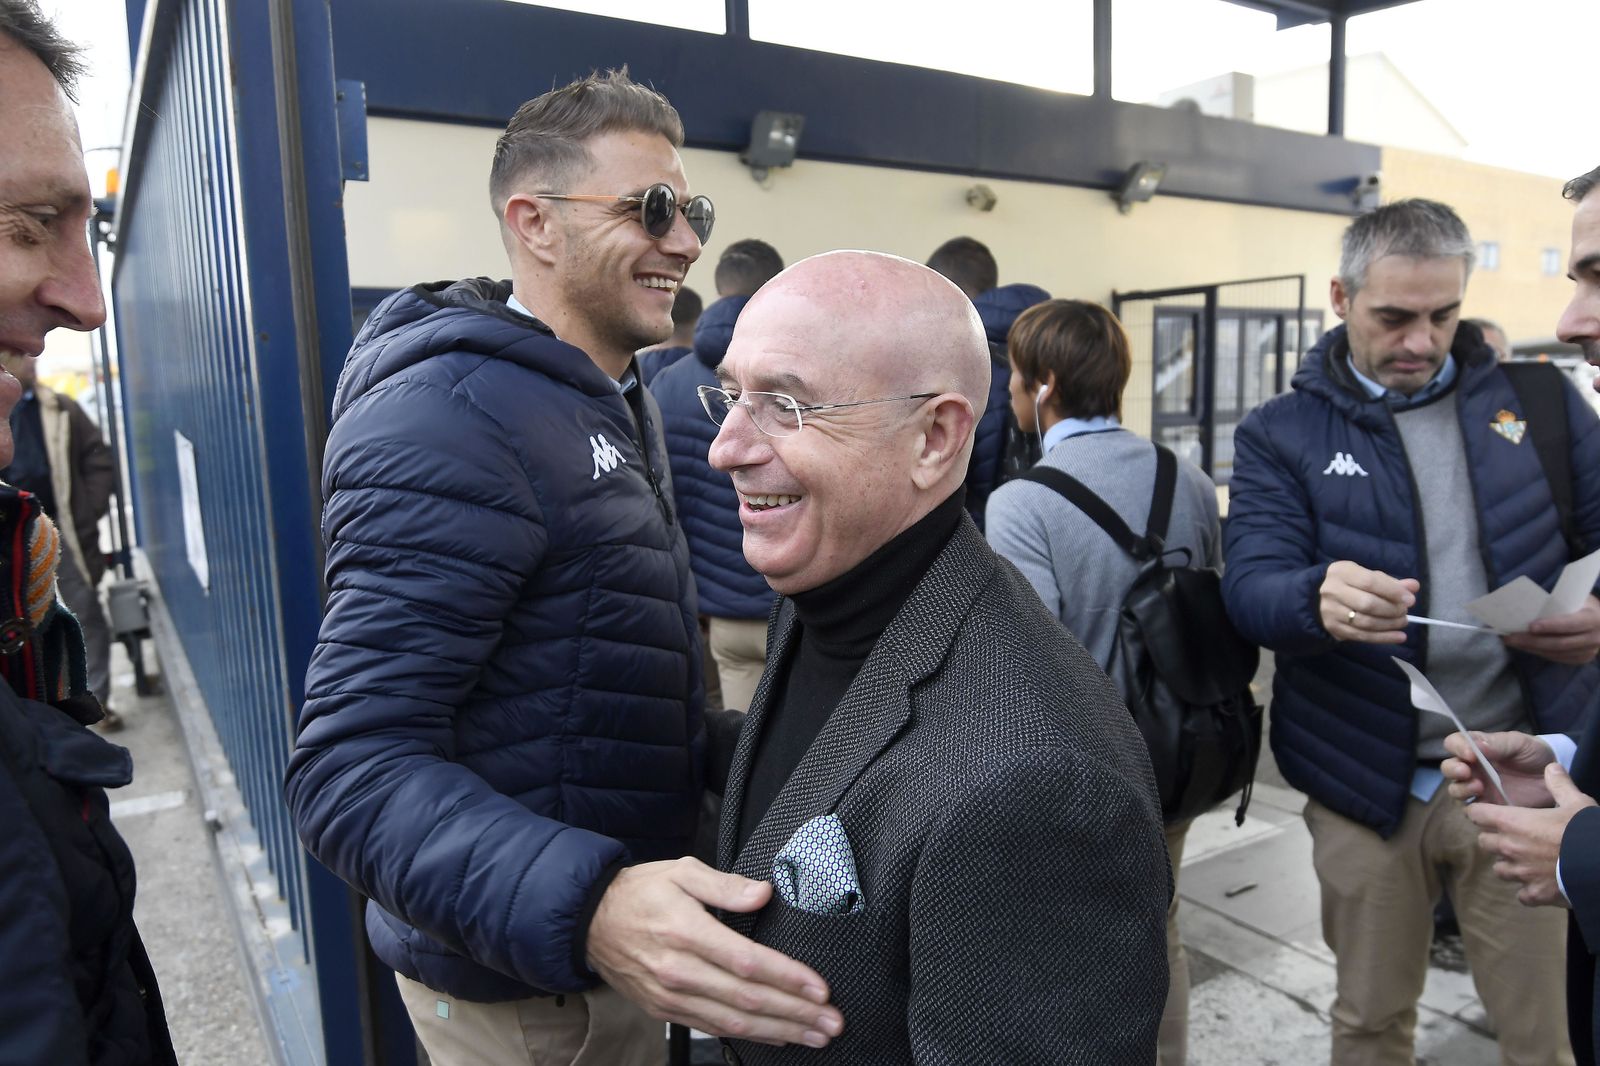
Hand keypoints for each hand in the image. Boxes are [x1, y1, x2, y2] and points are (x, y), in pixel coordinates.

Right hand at [585, 858, 843, 1047]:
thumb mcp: (682, 871)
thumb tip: (763, 893)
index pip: (747, 961)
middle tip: (831, 1020)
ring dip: (780, 1031)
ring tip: (814, 1034)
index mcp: (687, 931)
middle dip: (795, 1012)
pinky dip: (749, 1035)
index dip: (788, 977)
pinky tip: (777, 1036)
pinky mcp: (666, 1010)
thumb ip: (726, 884)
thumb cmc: (640, 892)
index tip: (819, 987)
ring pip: (734, 1021)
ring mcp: (672, 996)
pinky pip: (714, 1028)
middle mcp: (679, 970)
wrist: (591, 921)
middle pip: (747, 998)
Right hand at [1318, 561, 1417, 643]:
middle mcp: (1332, 590)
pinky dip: (1383, 638)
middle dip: (1391, 609)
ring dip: (1389, 624)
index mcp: (1342, 572)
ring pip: (1365, 622)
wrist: (1322, 599)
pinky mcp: (1333, 628)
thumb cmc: (1352, 585)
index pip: (1370, 582)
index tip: (1410, 600)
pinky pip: (1362, 636)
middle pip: (1367, 603)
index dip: (1392, 591)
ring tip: (1402, 622)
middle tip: (1404, 612)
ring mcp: (1330, 611)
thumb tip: (1413, 586)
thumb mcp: (1368, 576)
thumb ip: (1390, 582)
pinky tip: (1398, 637)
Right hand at [1442, 731, 1556, 806]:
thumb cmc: (1534, 754)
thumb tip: (1475, 746)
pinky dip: (1473, 809)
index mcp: (1476, 748)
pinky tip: (1487, 807)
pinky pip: (1471, 811)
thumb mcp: (1519, 743)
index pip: (1454, 743)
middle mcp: (1472, 768)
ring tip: (1479, 787)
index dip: (1457, 747)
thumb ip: (1498, 743)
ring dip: (1461, 788)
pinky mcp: (1488, 807)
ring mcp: (1478, 788)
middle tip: (1466, 772)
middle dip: (1453, 770)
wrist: (1555, 778)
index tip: (1470, 754)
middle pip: (1448, 768)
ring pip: (1455, 790)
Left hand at [1466, 761, 1597, 906]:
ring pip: (1499, 869)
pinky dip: (1527, 890)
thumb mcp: (1576, 802)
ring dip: (1509, 864)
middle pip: (1485, 842)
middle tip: (1514, 837)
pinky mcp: (1534, 894)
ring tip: (1526, 860)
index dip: (1481, 812)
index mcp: (1512, 822)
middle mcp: (1509, 847)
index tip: (1489, 813)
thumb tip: (1551, 766)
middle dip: (1495, 839)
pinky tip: (1539, 883)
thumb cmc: (1587, 832)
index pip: (1476, 814)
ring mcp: (1520, 873)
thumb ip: (1559, 784)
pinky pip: (1521, 894)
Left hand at [1504, 594, 1599, 664]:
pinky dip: (1539, 652)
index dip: (1551, 626)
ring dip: (1531, 648)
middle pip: (1559, 643)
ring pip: (1556, 653)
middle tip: (1510, 637)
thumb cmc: (1584, 605)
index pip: (1571, 624)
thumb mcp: (1577, 599)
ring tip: (1512, 641)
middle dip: (1532, 641)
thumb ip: (1560, 603)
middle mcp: (1594, 638)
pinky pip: (1557, 658)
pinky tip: (1525, 646)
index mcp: (1594, 618)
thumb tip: (1526, 604)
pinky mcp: (1581, 659)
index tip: (1531, 626)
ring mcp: (1589, 651)